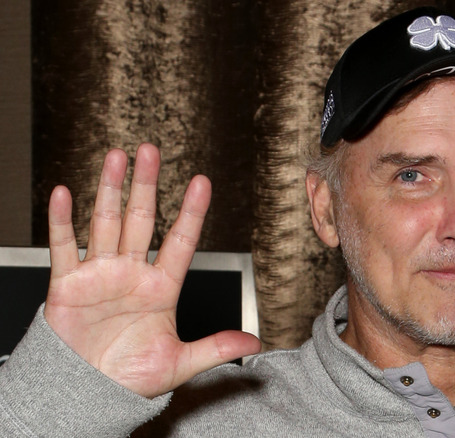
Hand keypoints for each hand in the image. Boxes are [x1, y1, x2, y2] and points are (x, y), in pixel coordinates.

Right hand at [43, 143, 260, 397]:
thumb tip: (254, 342)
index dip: (192, 212)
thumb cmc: (131, 378)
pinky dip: (62, 222)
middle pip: (141, 219)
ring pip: (106, 223)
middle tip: (151, 150)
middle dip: (147, 184)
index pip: (181, 241)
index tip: (202, 182)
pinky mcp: (68, 285)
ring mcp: (100, 275)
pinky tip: (65, 194)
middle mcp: (132, 274)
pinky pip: (63, 248)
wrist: (88, 394)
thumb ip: (215, 348)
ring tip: (116, 157)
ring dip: (110, 189)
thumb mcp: (180, 363)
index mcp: (161, 288)